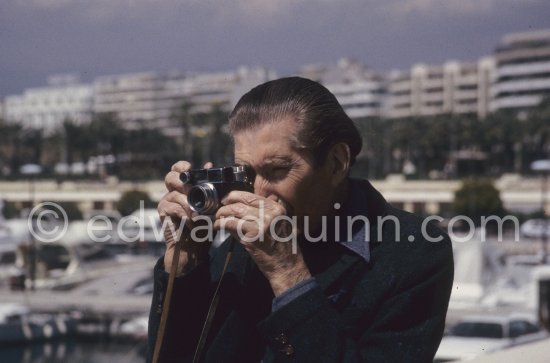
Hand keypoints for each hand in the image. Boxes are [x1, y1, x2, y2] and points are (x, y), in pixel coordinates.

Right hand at [157, 160, 212, 274]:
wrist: (194, 247)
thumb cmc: (204, 225)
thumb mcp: (211, 205)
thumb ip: (210, 186)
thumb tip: (209, 164)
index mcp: (184, 187)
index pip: (177, 169)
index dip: (181, 166)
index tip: (189, 167)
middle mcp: (173, 191)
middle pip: (170, 177)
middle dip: (182, 182)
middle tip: (192, 191)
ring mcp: (166, 201)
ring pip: (174, 194)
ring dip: (188, 204)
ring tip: (199, 214)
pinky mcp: (163, 212)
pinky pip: (172, 207)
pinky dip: (184, 214)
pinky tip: (191, 221)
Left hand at [214, 192, 310, 295]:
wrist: (286, 267)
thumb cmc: (283, 248)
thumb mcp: (280, 224)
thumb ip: (264, 213)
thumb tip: (243, 206)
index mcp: (277, 208)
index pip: (251, 196)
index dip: (235, 196)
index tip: (227, 200)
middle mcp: (270, 213)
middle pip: (241, 202)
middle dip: (226, 205)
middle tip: (219, 210)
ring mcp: (262, 223)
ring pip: (235, 211)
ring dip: (221, 214)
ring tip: (217, 219)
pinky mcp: (253, 235)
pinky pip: (231, 224)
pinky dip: (221, 224)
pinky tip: (218, 227)